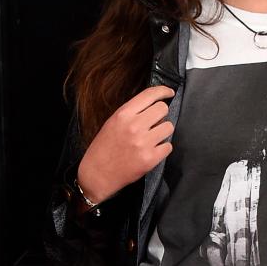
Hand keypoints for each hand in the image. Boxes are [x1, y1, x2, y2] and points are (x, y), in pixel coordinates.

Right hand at [77, 85, 175, 202]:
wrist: (97, 174)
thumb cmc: (104, 148)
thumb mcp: (112, 122)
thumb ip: (132, 112)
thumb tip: (154, 105)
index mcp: (123, 114)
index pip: (150, 94)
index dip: (163, 91)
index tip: (169, 92)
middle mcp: (134, 126)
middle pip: (162, 109)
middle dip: (160, 115)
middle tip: (153, 123)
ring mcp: (143, 143)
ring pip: (169, 127)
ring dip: (162, 132)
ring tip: (151, 138)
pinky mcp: (150, 159)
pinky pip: (168, 146)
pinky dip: (162, 148)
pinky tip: (151, 151)